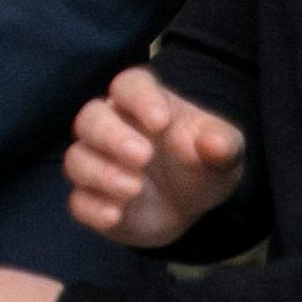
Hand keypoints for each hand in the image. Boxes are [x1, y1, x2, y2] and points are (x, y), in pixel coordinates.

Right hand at [66, 67, 244, 248]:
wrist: (189, 207)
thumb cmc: (200, 164)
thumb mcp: (224, 153)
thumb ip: (222, 143)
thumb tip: (214, 143)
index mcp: (142, 104)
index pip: (129, 86)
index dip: (139, 100)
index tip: (160, 121)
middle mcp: (110, 128)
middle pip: (91, 119)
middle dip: (111, 136)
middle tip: (142, 156)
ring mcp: (96, 164)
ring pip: (77, 159)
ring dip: (101, 173)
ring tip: (134, 188)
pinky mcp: (91, 199)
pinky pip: (78, 201)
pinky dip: (92, 208)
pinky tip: (115, 215)